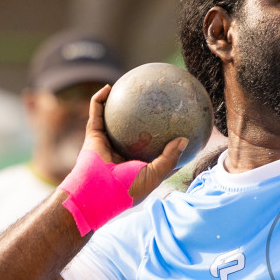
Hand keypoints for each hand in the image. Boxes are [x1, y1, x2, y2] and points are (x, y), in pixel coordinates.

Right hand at [84, 87, 188, 203]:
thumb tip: (185, 139)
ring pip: (112, 118)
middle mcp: (121, 152)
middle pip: (133, 130)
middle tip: (153, 101)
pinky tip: (108, 87)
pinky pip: (96, 113)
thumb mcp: (155, 175)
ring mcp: (107, 143)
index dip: (163, 138)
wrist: (98, 192)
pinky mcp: (93, 136)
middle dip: (141, 116)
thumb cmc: (128, 187)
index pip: (152, 148)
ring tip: (128, 87)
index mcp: (136, 164)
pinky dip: (99, 100)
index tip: (176, 124)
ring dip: (117, 103)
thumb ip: (169, 158)